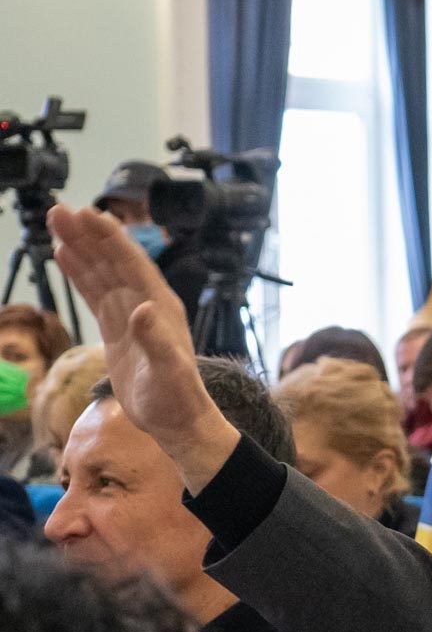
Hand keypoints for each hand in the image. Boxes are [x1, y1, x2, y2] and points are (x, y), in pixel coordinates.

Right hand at [48, 205, 238, 491]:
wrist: (176, 421)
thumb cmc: (176, 399)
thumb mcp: (168, 372)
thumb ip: (156, 340)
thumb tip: (143, 308)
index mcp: (161, 308)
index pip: (132, 264)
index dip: (110, 239)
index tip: (88, 214)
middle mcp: (147, 305)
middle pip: (113, 261)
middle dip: (88, 235)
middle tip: (59, 210)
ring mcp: (131, 315)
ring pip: (102, 273)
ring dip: (80, 248)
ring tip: (56, 222)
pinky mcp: (117, 330)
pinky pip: (96, 293)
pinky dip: (80, 273)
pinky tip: (64, 255)